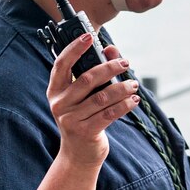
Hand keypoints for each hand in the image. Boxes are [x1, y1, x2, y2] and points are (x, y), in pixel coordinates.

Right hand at [46, 35, 141, 166]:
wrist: (78, 153)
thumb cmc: (83, 117)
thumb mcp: (85, 96)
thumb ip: (96, 72)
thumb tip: (112, 50)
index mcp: (56, 90)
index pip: (61, 64)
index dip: (74, 48)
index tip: (89, 36)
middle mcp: (59, 103)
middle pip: (87, 79)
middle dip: (109, 68)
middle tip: (125, 63)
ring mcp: (70, 119)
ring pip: (102, 97)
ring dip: (121, 88)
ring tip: (133, 84)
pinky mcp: (85, 132)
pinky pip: (109, 113)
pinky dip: (125, 105)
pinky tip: (134, 100)